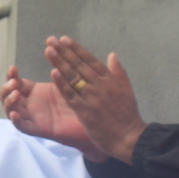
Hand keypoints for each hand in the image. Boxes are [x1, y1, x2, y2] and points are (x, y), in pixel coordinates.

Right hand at [1, 67, 103, 159]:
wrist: (95, 124)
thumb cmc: (84, 102)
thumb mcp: (72, 81)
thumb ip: (66, 65)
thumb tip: (67, 41)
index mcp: (37, 92)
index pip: (18, 83)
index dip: (12, 76)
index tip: (13, 68)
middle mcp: (33, 104)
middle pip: (10, 96)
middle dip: (7, 87)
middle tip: (14, 82)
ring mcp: (35, 117)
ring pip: (12, 111)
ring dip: (9, 102)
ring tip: (16, 94)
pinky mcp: (41, 130)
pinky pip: (24, 127)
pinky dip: (17, 121)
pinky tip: (15, 114)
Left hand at [43, 38, 146, 162]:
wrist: (129, 138)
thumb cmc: (128, 115)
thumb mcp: (127, 89)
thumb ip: (118, 71)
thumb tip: (112, 54)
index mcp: (110, 80)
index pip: (91, 60)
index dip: (77, 49)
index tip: (65, 39)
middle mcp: (101, 85)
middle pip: (79, 65)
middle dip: (64, 51)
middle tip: (52, 40)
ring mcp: (93, 98)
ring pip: (73, 77)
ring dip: (60, 62)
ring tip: (49, 50)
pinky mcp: (86, 111)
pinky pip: (71, 95)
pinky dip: (62, 83)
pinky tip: (53, 72)